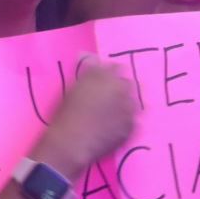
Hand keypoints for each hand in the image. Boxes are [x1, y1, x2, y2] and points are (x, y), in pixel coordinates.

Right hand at [34, 60, 136, 175]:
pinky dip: (125, 121)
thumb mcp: (72, 89)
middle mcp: (122, 89)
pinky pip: (132, 120)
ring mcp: (129, 109)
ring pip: (133, 101)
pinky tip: (113, 127)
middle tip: (108, 99)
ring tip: (111, 115)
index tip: (103, 82)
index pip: (116, 68)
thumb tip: (89, 56)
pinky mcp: (132, 127)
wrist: (72, 143)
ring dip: (125, 104)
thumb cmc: (66, 114)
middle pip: (128, 83)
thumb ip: (87, 73)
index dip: (110, 74)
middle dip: (120, 88)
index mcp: (106, 77)